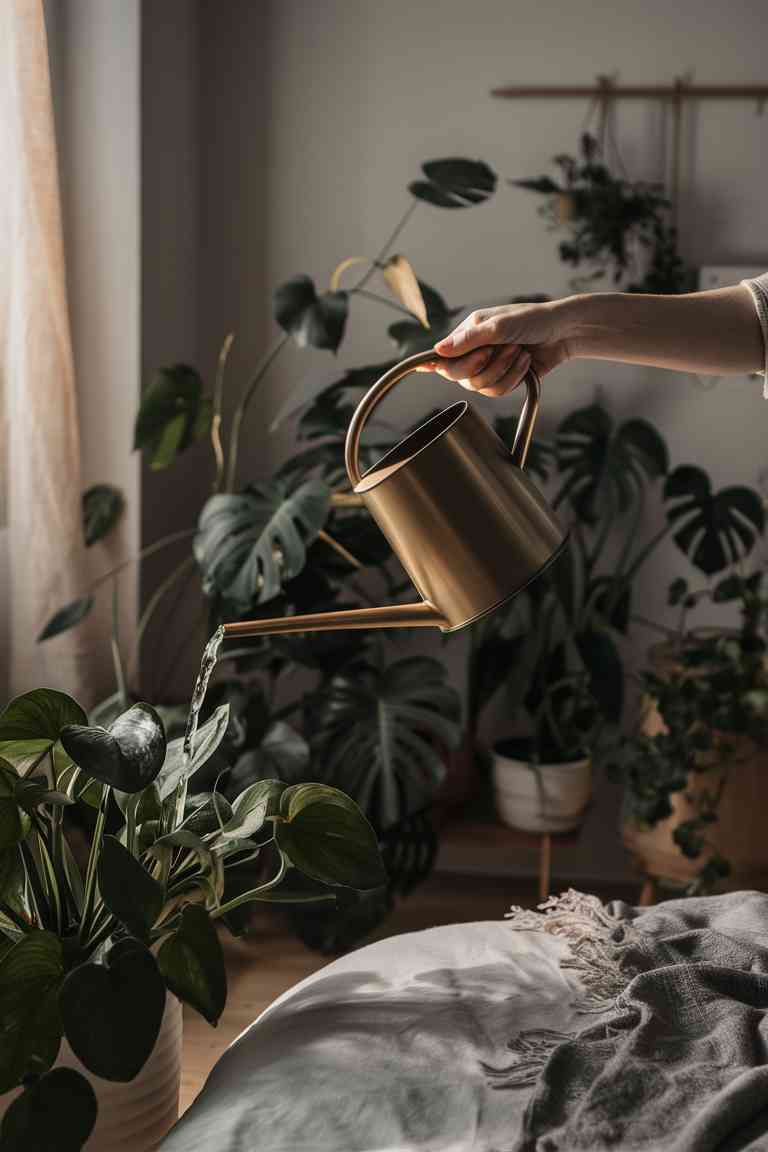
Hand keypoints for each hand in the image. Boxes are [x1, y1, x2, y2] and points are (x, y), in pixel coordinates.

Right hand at [420, 300, 572, 395]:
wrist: (564, 332)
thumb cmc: (533, 320)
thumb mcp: (500, 325)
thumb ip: (469, 340)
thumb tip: (438, 350)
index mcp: (468, 334)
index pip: (444, 357)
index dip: (440, 365)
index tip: (433, 368)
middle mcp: (474, 352)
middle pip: (460, 377)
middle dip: (483, 365)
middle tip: (498, 349)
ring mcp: (489, 368)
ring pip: (480, 387)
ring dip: (503, 370)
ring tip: (519, 352)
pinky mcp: (505, 380)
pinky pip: (498, 391)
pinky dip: (514, 377)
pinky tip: (525, 362)